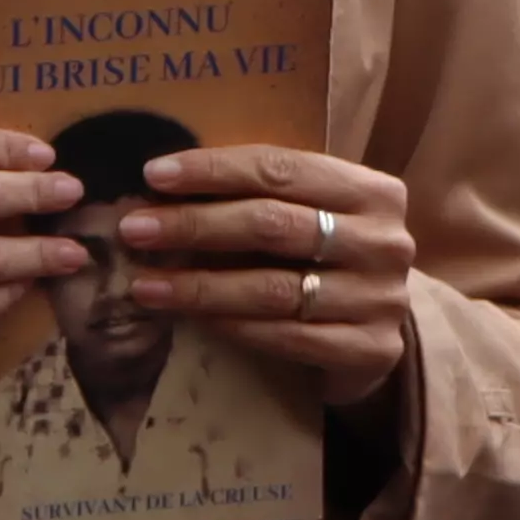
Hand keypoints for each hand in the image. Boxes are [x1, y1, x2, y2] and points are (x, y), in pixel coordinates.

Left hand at [110, 143, 417, 411]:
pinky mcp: (370, 350)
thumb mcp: (306, 216)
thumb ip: (258, 197)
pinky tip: (190, 319)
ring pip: (273, 288)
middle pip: (273, 225)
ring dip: (200, 286)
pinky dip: (231, 326)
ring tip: (145, 285)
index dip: (214, 170)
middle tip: (135, 230)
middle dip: (195, 225)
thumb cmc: (326, 261)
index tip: (154, 175)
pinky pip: (284, 337)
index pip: (281, 169)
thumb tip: (163, 185)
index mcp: (372, 191)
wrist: (377, 333)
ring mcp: (381, 299)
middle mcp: (384, 241)